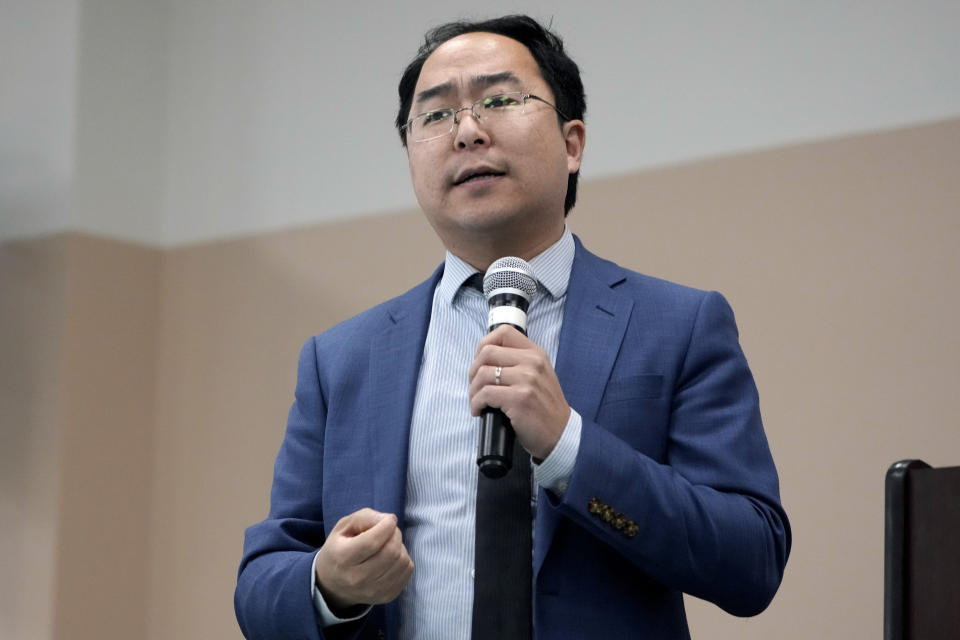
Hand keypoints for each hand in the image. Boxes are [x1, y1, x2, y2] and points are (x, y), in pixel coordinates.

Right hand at [314, 508, 413, 611]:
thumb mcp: (343, 527)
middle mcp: (357, 578)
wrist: (333, 586)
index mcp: (342, 558)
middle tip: (389, 530)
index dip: (386, 526)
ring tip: (389, 544)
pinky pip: (407, 571)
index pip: (372, 542)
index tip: (389, 519)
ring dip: (400, 546)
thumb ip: (365, 517)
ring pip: (402, 561)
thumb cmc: (339, 549)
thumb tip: (388, 520)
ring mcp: (373, 591)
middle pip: (391, 551)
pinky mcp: (386, 596)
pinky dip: (404, 559)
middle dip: (395, 534)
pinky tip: (392, 558)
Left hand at [468, 325, 570, 460]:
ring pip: (482, 374)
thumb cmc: (545, 408)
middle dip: (473, 371)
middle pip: (487, 352)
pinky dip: (476, 404)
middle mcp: (532, 362)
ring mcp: (526, 380)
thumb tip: (485, 359)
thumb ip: (519, 362)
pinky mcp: (519, 398)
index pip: (504, 332)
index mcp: (536, 354)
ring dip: (473, 391)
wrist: (561, 433)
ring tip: (477, 401)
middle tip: (475, 386)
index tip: (480, 362)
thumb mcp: (540, 375)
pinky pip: (485, 394)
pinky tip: (479, 411)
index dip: (484, 344)